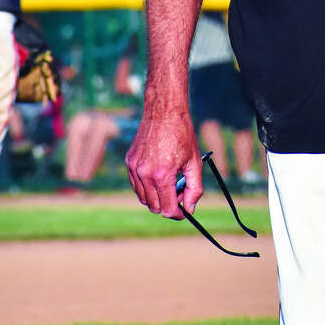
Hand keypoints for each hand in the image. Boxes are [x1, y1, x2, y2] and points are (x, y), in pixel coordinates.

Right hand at [124, 105, 201, 219]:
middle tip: (179, 193)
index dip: (177, 214)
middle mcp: (144, 173)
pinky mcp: (129, 162)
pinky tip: (159, 175)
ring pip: (143, 198)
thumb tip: (190, 209)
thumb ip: (194, 189)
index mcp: (162, 174)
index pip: (166, 209)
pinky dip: (147, 187)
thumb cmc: (182, 134)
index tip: (184, 211)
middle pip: (154, 207)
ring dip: (157, 197)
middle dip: (168, 205)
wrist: (164, 111)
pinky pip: (136, 185)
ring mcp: (134, 167)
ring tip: (170, 182)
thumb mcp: (194, 162)